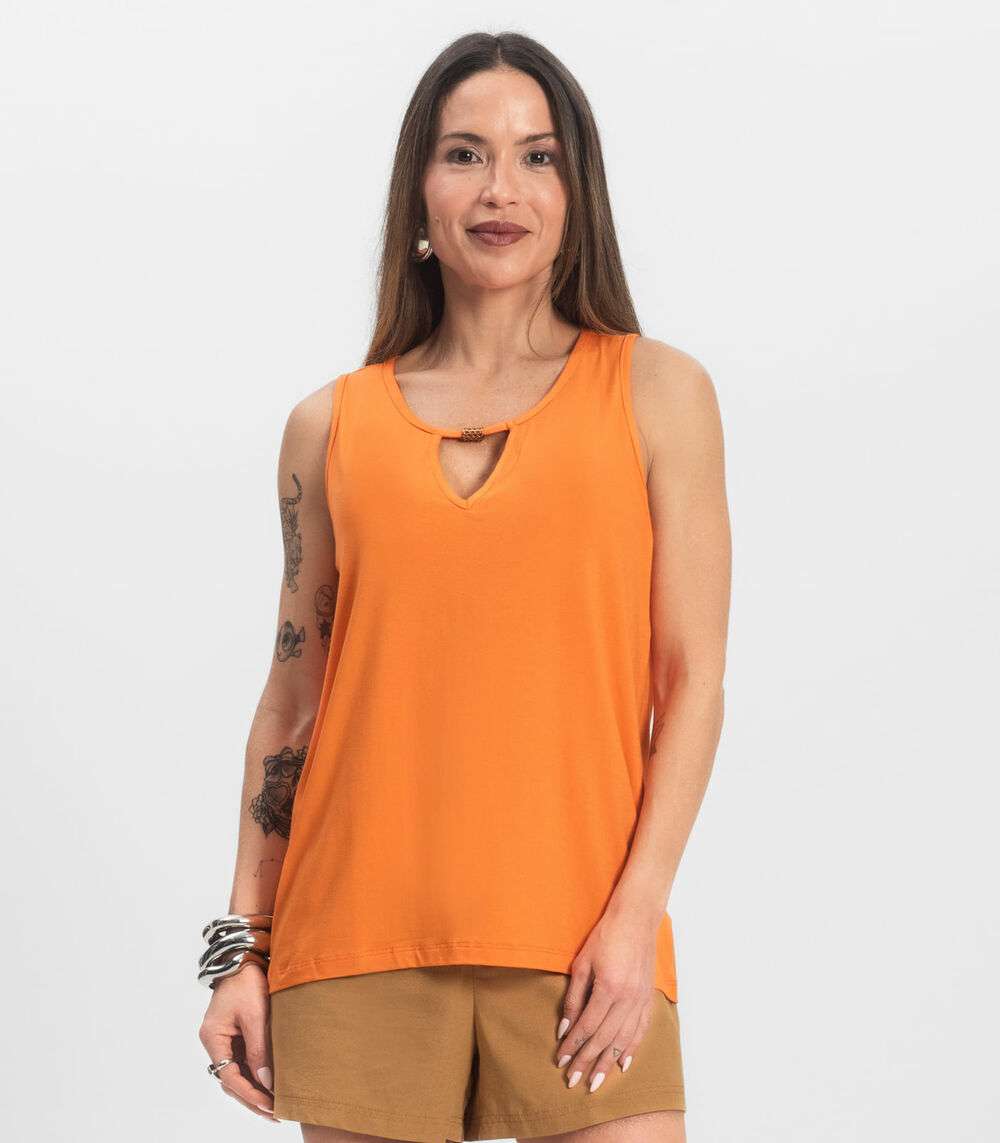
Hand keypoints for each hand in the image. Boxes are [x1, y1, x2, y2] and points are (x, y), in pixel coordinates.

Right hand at [198, 964, 277, 1121]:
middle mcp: (215, 1041)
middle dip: (252, 1098)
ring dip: (254, 1089)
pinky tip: (270, 1083)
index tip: (269, 1106)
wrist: (244, 957)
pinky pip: (243, 1061)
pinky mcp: (235, 1034)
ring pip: (237, 1073)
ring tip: (274, 1106)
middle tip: (274, 1114)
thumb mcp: (255, 1016)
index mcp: (213, 1038)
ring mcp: (224, 1038)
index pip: (229, 1076)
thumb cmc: (247, 981)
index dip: (250, 1093)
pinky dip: (255, 1074)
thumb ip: (259, 1050)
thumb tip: (266, 1082)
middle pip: (231, 1079)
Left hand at [554, 903, 659, 1092]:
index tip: (560, 1061)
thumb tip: (564, 1028)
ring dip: (608, 1063)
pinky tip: (622, 1064)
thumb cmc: (605, 936)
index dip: (572, 1046)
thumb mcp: (582, 963)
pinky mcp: (648, 998)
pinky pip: (640, 1030)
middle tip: (573, 1081)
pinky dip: (630, 1049)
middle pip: (604, 1039)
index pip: (587, 1026)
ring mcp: (640, 1000)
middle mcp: (627, 998)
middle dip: (587, 1062)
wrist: (636, 919)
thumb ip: (573, 997)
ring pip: (623, 1040)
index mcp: (608, 988)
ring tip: (595, 1082)